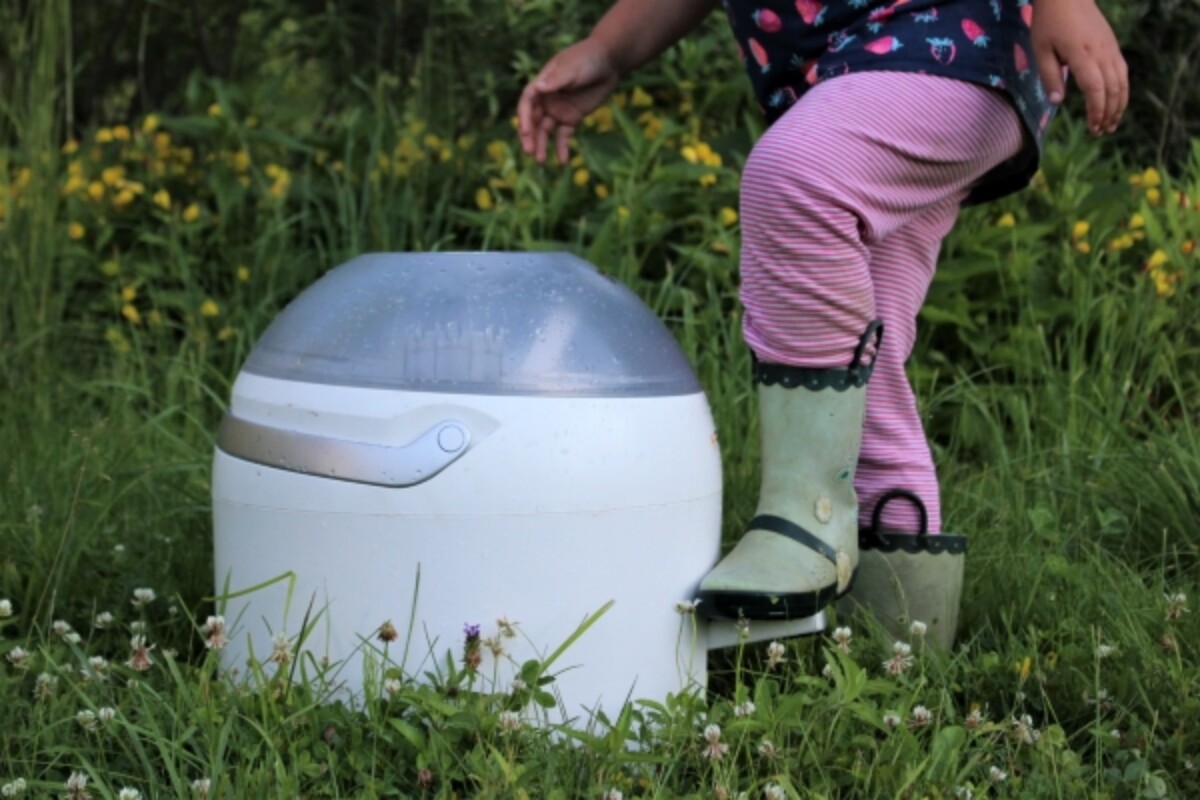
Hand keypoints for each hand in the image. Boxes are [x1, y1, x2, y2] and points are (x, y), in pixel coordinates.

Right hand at [518, 38, 620, 164]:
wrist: (610, 61)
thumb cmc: (588, 59)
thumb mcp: (573, 69)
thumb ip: (557, 80)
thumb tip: (538, 87)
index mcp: (542, 84)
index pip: (527, 102)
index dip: (524, 117)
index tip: (526, 132)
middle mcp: (547, 98)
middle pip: (534, 120)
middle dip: (530, 136)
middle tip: (529, 152)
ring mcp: (559, 109)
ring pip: (546, 130)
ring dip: (542, 145)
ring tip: (541, 161)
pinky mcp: (572, 118)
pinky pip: (564, 135)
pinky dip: (562, 148)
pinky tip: (563, 161)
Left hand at [1031, 0, 1127, 134]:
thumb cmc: (1049, 24)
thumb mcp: (1041, 50)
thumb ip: (1049, 77)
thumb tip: (1056, 103)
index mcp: (1081, 54)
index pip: (1095, 87)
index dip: (1096, 110)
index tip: (1093, 127)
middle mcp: (1101, 52)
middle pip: (1112, 88)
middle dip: (1108, 113)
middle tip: (1100, 132)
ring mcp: (1110, 49)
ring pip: (1122, 81)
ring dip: (1118, 105)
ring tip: (1111, 124)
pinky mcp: (1113, 46)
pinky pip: (1123, 72)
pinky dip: (1122, 91)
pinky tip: (1116, 104)